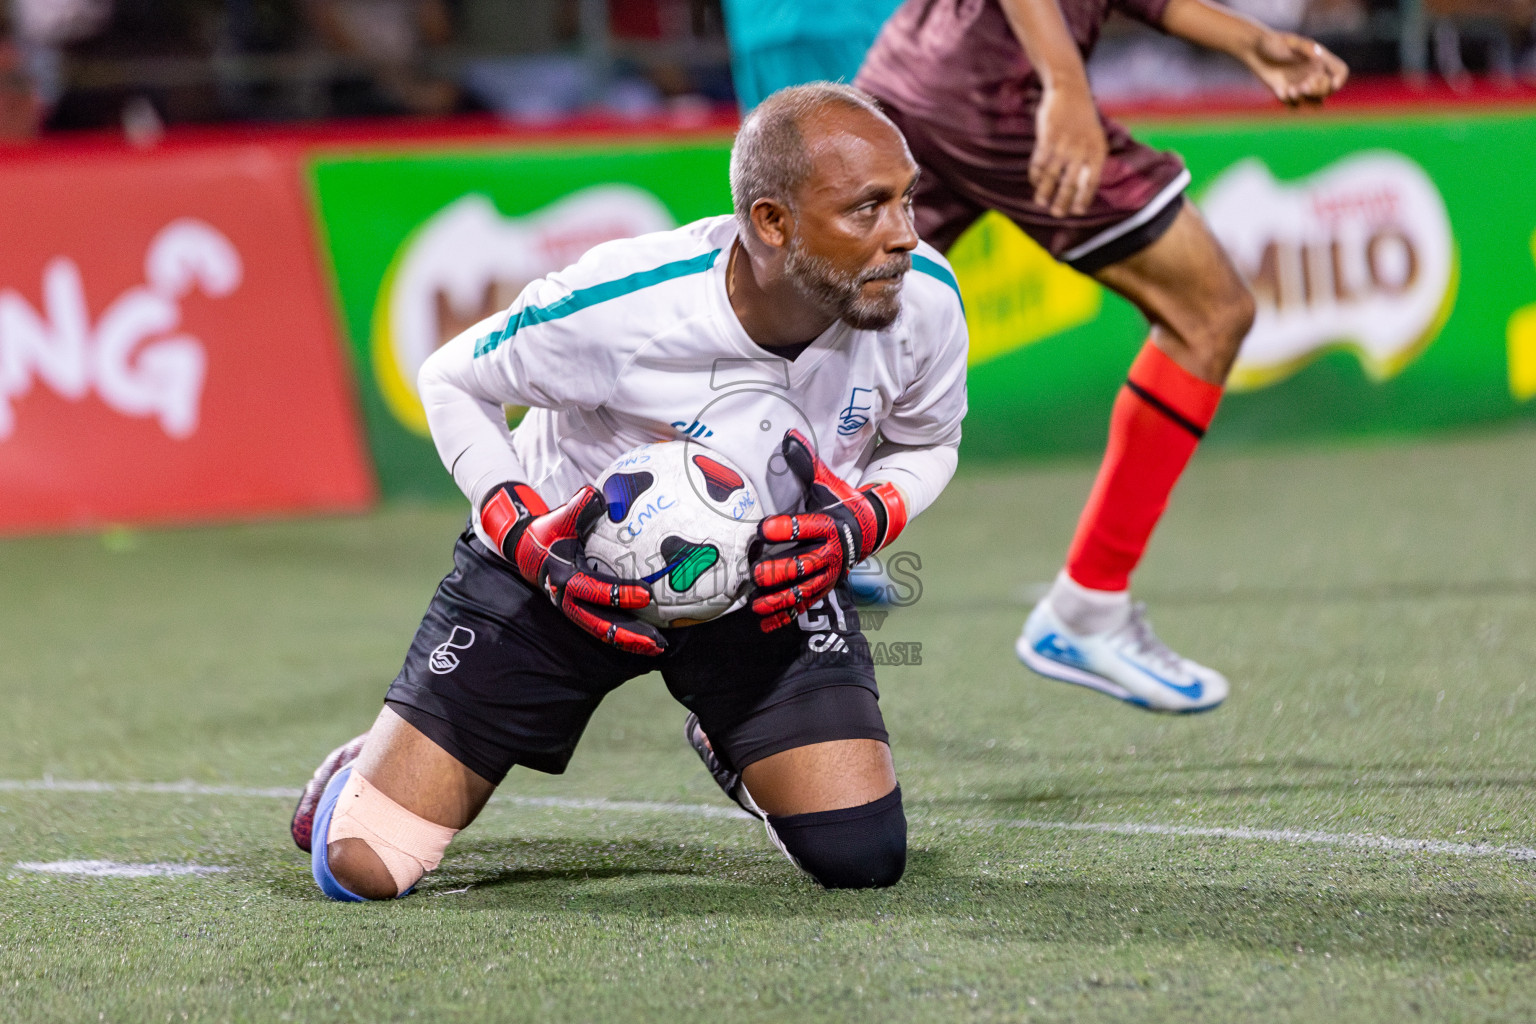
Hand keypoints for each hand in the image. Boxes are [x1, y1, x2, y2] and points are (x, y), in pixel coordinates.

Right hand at [480, 482, 666, 655]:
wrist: (528, 551)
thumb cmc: (549, 532)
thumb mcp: (559, 518)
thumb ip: (578, 507)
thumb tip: (596, 494)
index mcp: (563, 578)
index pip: (593, 589)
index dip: (619, 593)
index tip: (646, 593)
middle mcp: (568, 600)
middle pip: (599, 624)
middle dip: (629, 633)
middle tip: (657, 640)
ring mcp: (574, 610)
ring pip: (603, 632)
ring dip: (631, 642)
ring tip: (660, 648)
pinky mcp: (581, 613)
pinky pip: (605, 628)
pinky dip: (626, 637)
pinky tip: (650, 642)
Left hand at [751, 430, 908, 631]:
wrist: (873, 527)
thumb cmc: (842, 502)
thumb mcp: (828, 483)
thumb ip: (807, 464)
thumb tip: (789, 435)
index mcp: (829, 524)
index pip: (807, 526)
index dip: (786, 527)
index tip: (764, 528)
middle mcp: (830, 552)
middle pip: (804, 564)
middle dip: (780, 571)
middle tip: (756, 574)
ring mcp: (829, 572)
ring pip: (804, 589)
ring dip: (780, 599)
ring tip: (757, 604)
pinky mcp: (826, 586)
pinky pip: (806, 604)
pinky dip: (786, 616)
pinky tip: (766, 624)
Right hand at [1032, 82, 1107, 217]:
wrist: (1070, 90)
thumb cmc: (1082, 118)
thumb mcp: (1094, 138)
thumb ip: (1090, 161)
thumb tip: (1081, 189)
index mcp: (1097, 150)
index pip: (1092, 181)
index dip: (1084, 198)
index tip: (1078, 212)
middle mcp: (1082, 149)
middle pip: (1071, 182)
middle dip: (1063, 201)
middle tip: (1057, 214)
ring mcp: (1064, 144)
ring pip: (1052, 175)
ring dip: (1045, 191)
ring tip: (1041, 203)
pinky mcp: (1048, 137)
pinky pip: (1039, 162)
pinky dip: (1036, 174)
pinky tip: (1035, 181)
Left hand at [1245, 32, 1347, 105]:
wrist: (1255, 50)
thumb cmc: (1275, 43)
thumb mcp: (1290, 42)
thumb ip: (1305, 48)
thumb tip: (1317, 56)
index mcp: (1320, 61)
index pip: (1340, 72)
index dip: (1340, 79)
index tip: (1333, 83)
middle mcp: (1314, 75)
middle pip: (1327, 90)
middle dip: (1318, 90)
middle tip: (1303, 85)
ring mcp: (1301, 86)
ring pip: (1313, 102)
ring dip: (1305, 99)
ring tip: (1291, 90)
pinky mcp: (1287, 94)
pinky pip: (1294, 105)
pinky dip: (1289, 101)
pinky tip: (1280, 91)